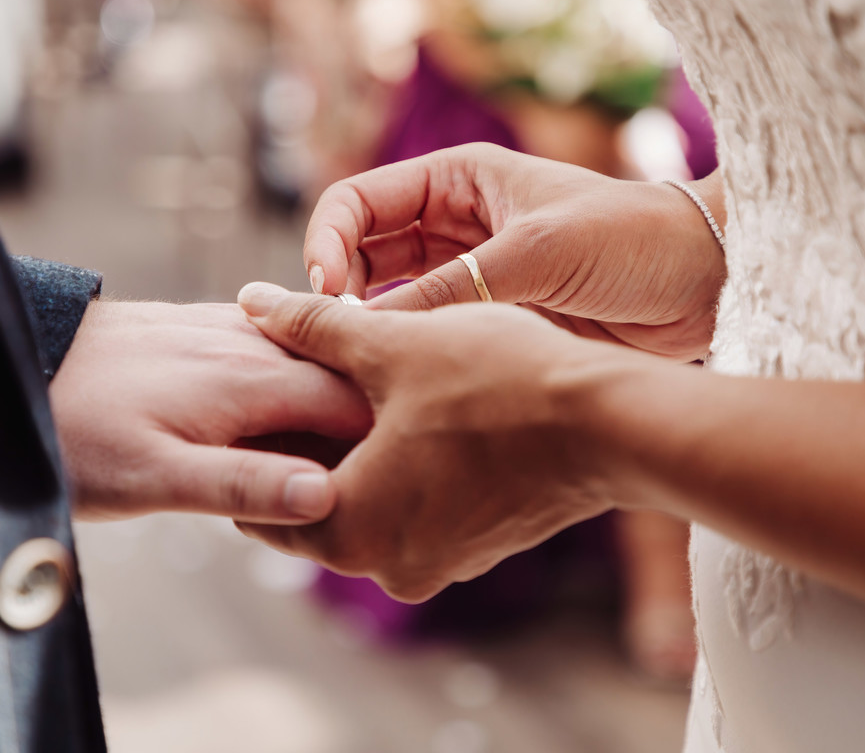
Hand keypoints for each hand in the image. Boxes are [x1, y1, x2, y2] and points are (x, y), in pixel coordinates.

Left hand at [50, 300, 371, 522]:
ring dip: (331, 407)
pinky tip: (281, 420)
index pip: (358, 404)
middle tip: (369, 483)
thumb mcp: (155, 478)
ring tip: (332, 460)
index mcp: (254, 381)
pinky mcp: (204, 328)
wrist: (11, 361)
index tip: (396, 486)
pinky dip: (294, 385)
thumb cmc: (76, 431)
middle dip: (366, 428)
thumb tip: (330, 493)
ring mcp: (228, 329)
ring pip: (312, 364)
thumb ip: (244, 483)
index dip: (385, 446)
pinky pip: (276, 351)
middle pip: (343, 381)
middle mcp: (251, 344)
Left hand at [233, 283, 642, 601]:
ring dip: (353, 450)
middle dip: (299, 439)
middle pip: (312, 500)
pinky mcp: (477, 548)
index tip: (250, 386)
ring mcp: (437, 563)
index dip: (250, 433)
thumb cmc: (499, 383)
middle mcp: (386, 566)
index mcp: (348, 532)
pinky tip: (408, 407)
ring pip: (368, 503)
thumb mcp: (394, 344)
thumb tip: (250, 298)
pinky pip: (414, 507)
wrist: (615, 425)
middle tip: (291, 374)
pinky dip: (401, 466)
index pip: (261, 492)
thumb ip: (312, 326)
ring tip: (347, 381)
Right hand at [303, 143, 725, 360]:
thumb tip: (370, 330)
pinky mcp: (489, 316)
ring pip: (387, 295)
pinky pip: (427, 331)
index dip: (327, 241)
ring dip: (365, 322)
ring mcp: (469, 272)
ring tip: (350, 361)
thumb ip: (452, 290)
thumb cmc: (629, 240)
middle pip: (361, 250)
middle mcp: (453, 223)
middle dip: (337, 286)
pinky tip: (391, 376)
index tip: (324, 292)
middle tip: (333, 335)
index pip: (358, 202)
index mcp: (457, 180)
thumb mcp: (533, 254)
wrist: (703, 284)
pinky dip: (403, 348)